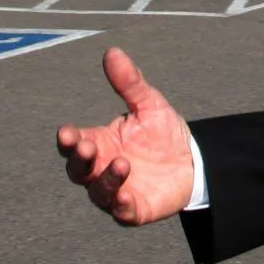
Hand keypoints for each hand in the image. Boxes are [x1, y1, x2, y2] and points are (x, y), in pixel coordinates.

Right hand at [56, 47, 194, 225]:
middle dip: (79, 160)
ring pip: (98, 192)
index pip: (73, 143)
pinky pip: (121, 212)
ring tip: (123, 163)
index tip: (67, 132)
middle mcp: (101, 169)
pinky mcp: (134, 209)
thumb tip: (112, 52)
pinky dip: (121, 206)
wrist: (196, 161)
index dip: (67, 140)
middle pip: (78, 170)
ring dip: (106, 180)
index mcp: (99, 143)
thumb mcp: (150, 105)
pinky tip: (126, 197)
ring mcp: (116, 191)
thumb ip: (130, 83)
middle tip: (87, 146)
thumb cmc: (164, 134)